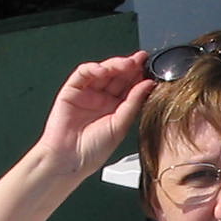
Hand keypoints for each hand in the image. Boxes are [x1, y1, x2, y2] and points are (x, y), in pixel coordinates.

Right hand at [36, 50, 155, 177]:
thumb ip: (134, 102)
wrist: (69, 160)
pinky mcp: (72, 90)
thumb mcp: (120, 125)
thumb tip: (148, 84)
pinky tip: (104, 69)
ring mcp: (88, 94)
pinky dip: (93, 68)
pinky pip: (83, 74)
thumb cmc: (93, 150)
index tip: (151, 68)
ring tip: (126, 64)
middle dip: (130, 67)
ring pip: (103, 72)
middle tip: (140, 61)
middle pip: (118, 76)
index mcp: (117, 109)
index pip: (130, 87)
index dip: (140, 77)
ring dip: (115, 65)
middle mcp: (103, 99)